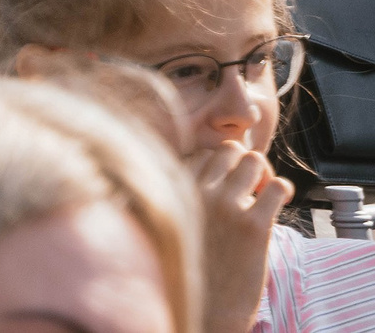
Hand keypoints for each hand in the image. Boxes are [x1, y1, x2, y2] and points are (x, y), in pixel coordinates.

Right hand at [192, 139, 288, 332]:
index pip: (202, 155)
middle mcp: (198, 193)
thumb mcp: (175, 225)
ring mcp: (227, 207)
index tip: (229, 186)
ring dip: (265, 175)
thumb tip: (211, 177)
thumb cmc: (192, 271)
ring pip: (255, 160)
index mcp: (175, 192)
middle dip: (245, 164)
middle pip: (229, 150)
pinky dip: (284, 190)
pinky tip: (280, 205)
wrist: (206, 310)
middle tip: (252, 189)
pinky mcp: (255, 227)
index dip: (221, 167)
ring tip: (266, 196)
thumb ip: (186, 199)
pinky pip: (279, 187)